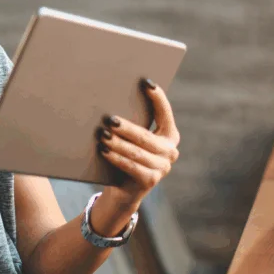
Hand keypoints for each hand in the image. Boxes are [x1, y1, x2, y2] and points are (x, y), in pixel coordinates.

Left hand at [96, 79, 180, 208]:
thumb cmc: (126, 155)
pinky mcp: (150, 181)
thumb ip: (132, 123)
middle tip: (109, 119)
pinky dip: (116, 158)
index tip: (145, 83)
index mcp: (169, 135)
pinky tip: (104, 151)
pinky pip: (131, 166)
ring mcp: (162, 168)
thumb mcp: (133, 139)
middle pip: (145, 136)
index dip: (157, 98)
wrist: (123, 190)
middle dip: (125, 127)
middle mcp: (170, 151)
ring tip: (102, 135)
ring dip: (117, 143)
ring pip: (136, 152)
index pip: (164, 113)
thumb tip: (112, 99)